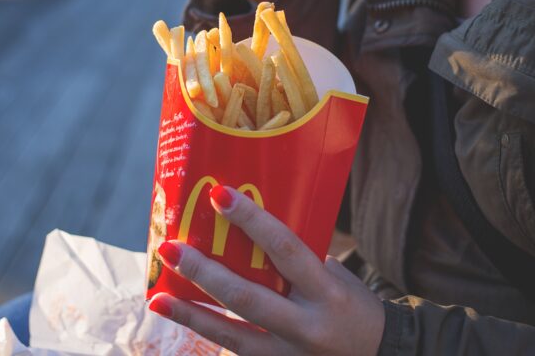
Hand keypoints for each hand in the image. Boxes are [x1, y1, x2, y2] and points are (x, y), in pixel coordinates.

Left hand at [148, 187, 384, 354]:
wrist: (377, 355)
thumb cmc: (352, 304)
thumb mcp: (335, 275)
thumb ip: (297, 257)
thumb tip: (249, 226)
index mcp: (326, 291)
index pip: (285, 249)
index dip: (252, 221)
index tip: (219, 194)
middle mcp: (307, 326)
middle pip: (246, 297)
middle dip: (204, 273)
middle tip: (171, 249)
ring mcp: (290, 354)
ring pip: (232, 336)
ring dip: (190, 314)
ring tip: (157, 298)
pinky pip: (237, 352)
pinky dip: (208, 334)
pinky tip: (181, 318)